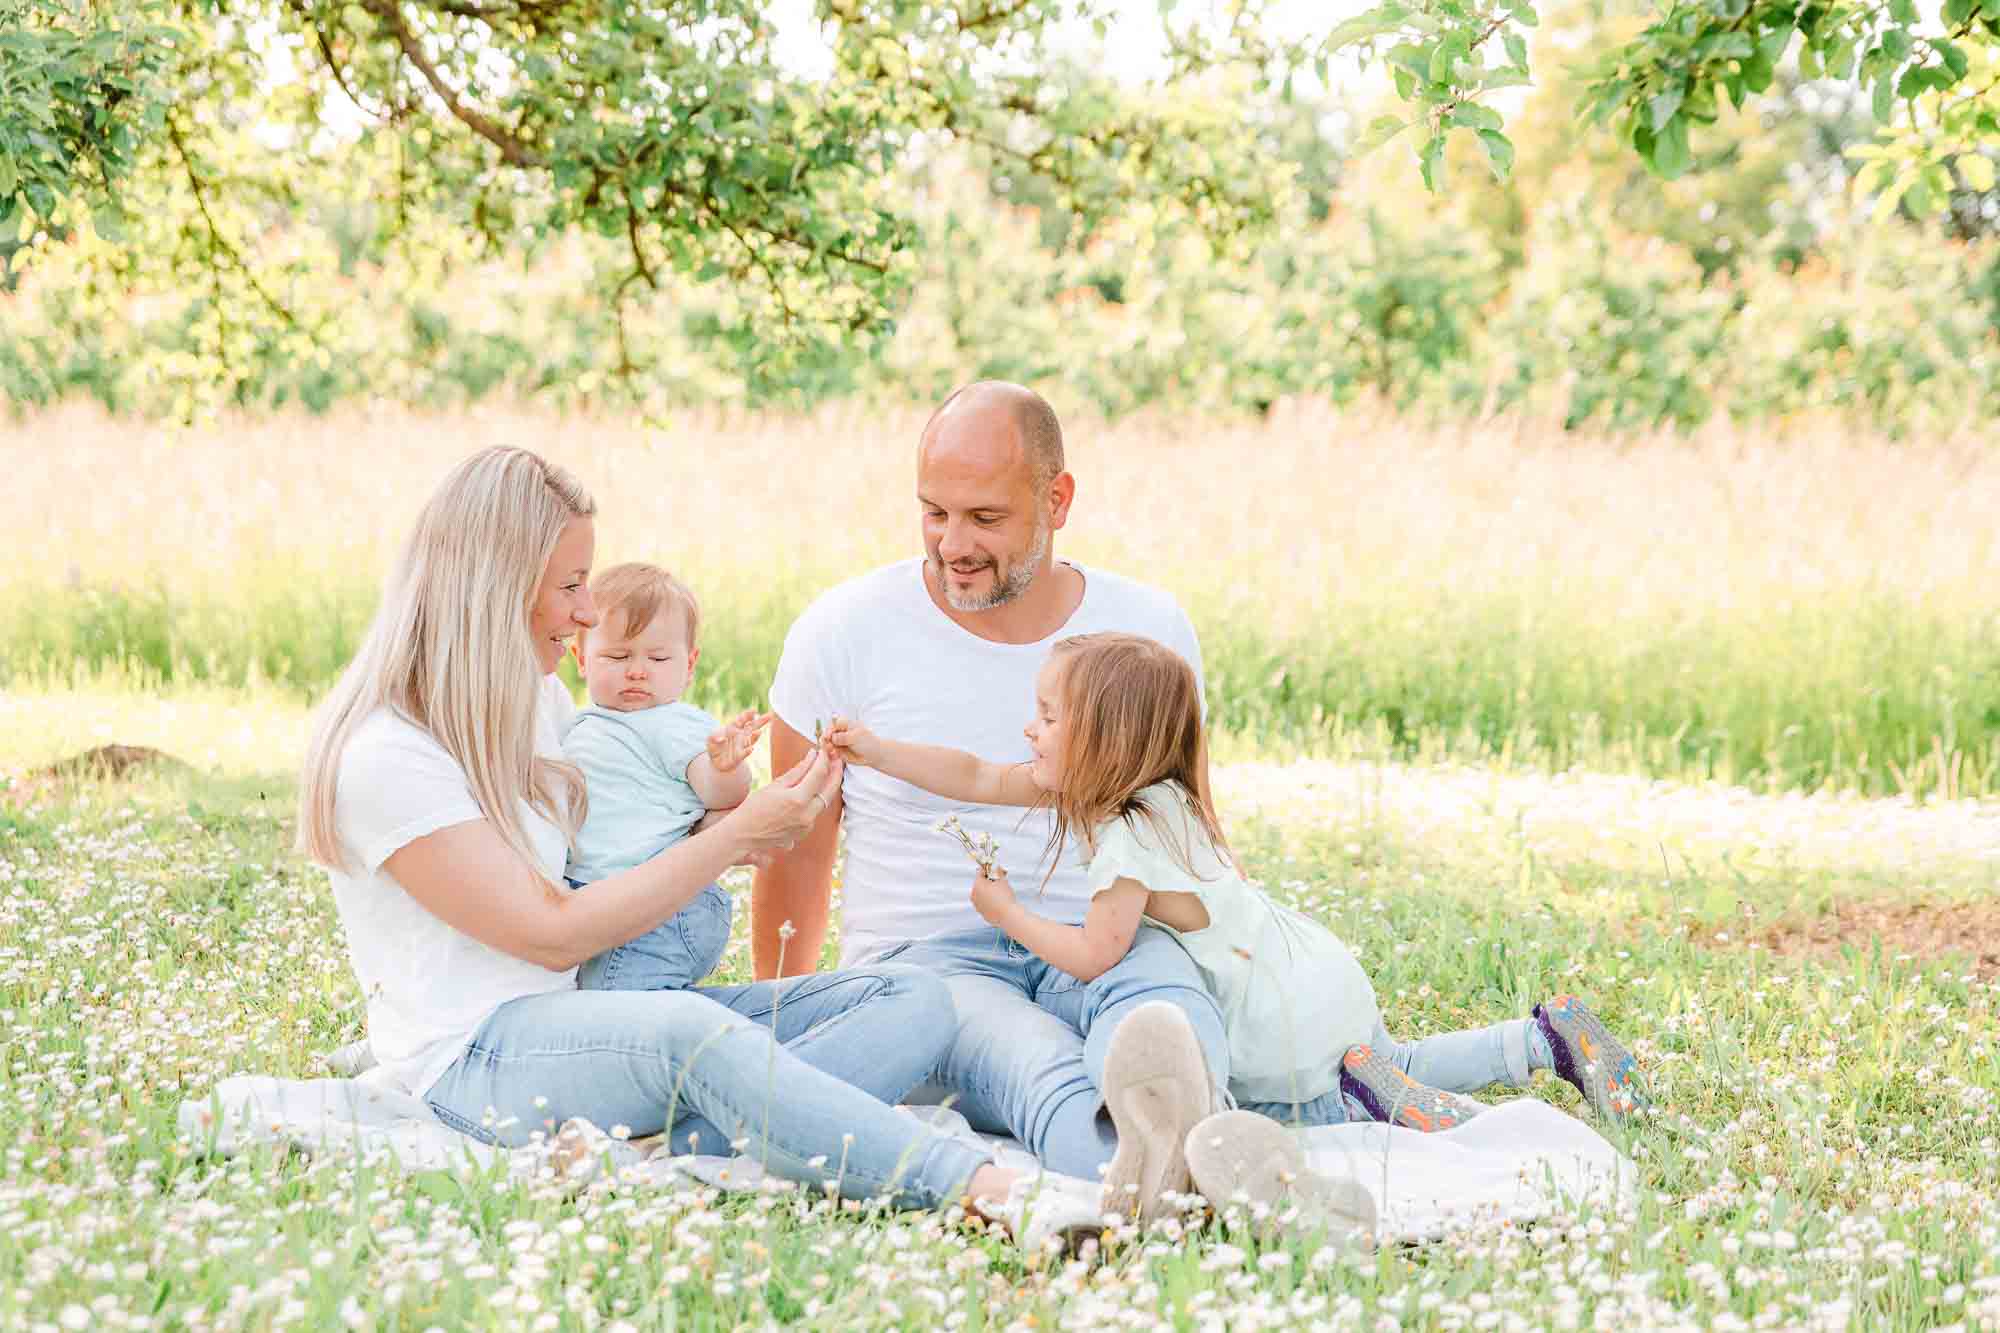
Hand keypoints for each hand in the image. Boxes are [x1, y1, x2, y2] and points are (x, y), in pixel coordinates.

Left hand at [705, 710, 769, 773]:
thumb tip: (721, 738)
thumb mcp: (710, 739)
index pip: (742, 719)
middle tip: (770, 715)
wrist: (716, 762)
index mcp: (734, 728)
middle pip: (753, 727)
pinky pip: (744, 753)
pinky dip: (747, 751)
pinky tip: (750, 749)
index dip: (748, 715)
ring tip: (758, 732)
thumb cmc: (715, 747)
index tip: (754, 711)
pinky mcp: (739, 756)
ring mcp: (742, 745)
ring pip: (750, 739)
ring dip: (754, 736)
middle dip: (761, 721)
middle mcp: (741, 735)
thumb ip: (713, 736)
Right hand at [725, 744, 841, 856]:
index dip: (823, 760)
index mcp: (797, 800)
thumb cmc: (753, 809)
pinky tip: (814, 790)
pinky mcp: (804, 832)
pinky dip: (816, 799)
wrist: (743, 835)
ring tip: (828, 771)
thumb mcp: (775, 786)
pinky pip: (815, 812)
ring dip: (827, 786)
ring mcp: (807, 826)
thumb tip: (812, 756)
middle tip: (837, 759)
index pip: (818, 774)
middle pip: (830, 790)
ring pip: (824, 802)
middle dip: (836, 773)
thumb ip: (797, 771)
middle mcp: (807, 815)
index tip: (823, 751)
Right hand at [821, 715, 882, 767]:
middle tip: (824, 743)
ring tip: (829, 749)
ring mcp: (839, 742)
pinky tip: (833, 755)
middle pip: (828, 733)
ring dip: (826, 746)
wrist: (874, 755)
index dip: (829, 729)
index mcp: (846, 724)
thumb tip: (832, 737)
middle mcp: (841, 732)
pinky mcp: (839, 751)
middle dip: (825, 738)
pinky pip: (831, 752)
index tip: (827, 735)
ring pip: (828, 743)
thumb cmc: (868, 742)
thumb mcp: (856, 737)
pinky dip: (830, 753)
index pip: (833, 724)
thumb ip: (843, 737)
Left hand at [969, 866, 1016, 927]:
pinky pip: (984, 903)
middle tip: (1001, 881)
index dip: (989, 869)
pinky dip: (990, 901)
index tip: (995, 870)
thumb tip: (996, 867)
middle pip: (981, 883)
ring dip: (990, 891)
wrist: (1008, 915)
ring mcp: (977, 905)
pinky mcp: (981, 912)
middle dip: (990, 881)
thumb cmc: (1005, 898)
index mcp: (977, 885)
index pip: (980, 872)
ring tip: (1001, 892)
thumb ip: (998, 871)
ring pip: (982, 894)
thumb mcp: (1003, 880)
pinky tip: (999, 901)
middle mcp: (974, 895)